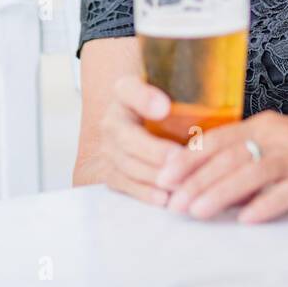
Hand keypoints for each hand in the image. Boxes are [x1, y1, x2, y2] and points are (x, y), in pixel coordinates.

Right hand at [95, 74, 178, 207]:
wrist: (138, 121)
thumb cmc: (160, 104)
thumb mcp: (165, 88)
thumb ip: (163, 95)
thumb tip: (162, 108)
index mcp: (124, 92)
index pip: (129, 90)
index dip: (145, 99)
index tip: (164, 107)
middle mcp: (111, 120)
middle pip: (128, 138)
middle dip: (155, 152)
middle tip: (179, 158)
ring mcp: (108, 149)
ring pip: (127, 165)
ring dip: (153, 176)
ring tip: (178, 183)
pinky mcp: (110, 172)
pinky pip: (124, 184)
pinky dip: (144, 193)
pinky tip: (164, 198)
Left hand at [153, 111, 287, 222]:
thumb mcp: (278, 140)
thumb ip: (244, 152)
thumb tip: (204, 174)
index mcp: (263, 124)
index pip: (218, 139)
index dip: (188, 158)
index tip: (163, 175)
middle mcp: (277, 137)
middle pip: (228, 158)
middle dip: (195, 181)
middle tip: (171, 200)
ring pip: (249, 175)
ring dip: (219, 194)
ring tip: (196, 211)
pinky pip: (284, 193)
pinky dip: (264, 206)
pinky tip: (246, 218)